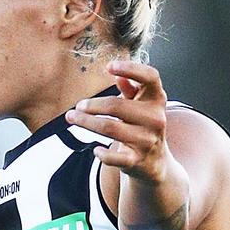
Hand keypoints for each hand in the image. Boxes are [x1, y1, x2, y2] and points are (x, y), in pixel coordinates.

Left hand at [65, 60, 169, 182]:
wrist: (155, 162)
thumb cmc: (141, 125)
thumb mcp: (140, 105)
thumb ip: (131, 89)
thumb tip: (119, 77)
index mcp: (156, 99)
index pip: (150, 77)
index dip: (131, 69)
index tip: (109, 66)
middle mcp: (156, 118)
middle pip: (116, 106)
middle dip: (92, 105)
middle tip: (78, 106)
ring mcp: (147, 140)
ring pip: (110, 128)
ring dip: (87, 122)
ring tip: (72, 117)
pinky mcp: (137, 160)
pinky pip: (115, 156)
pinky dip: (102, 153)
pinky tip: (95, 149)